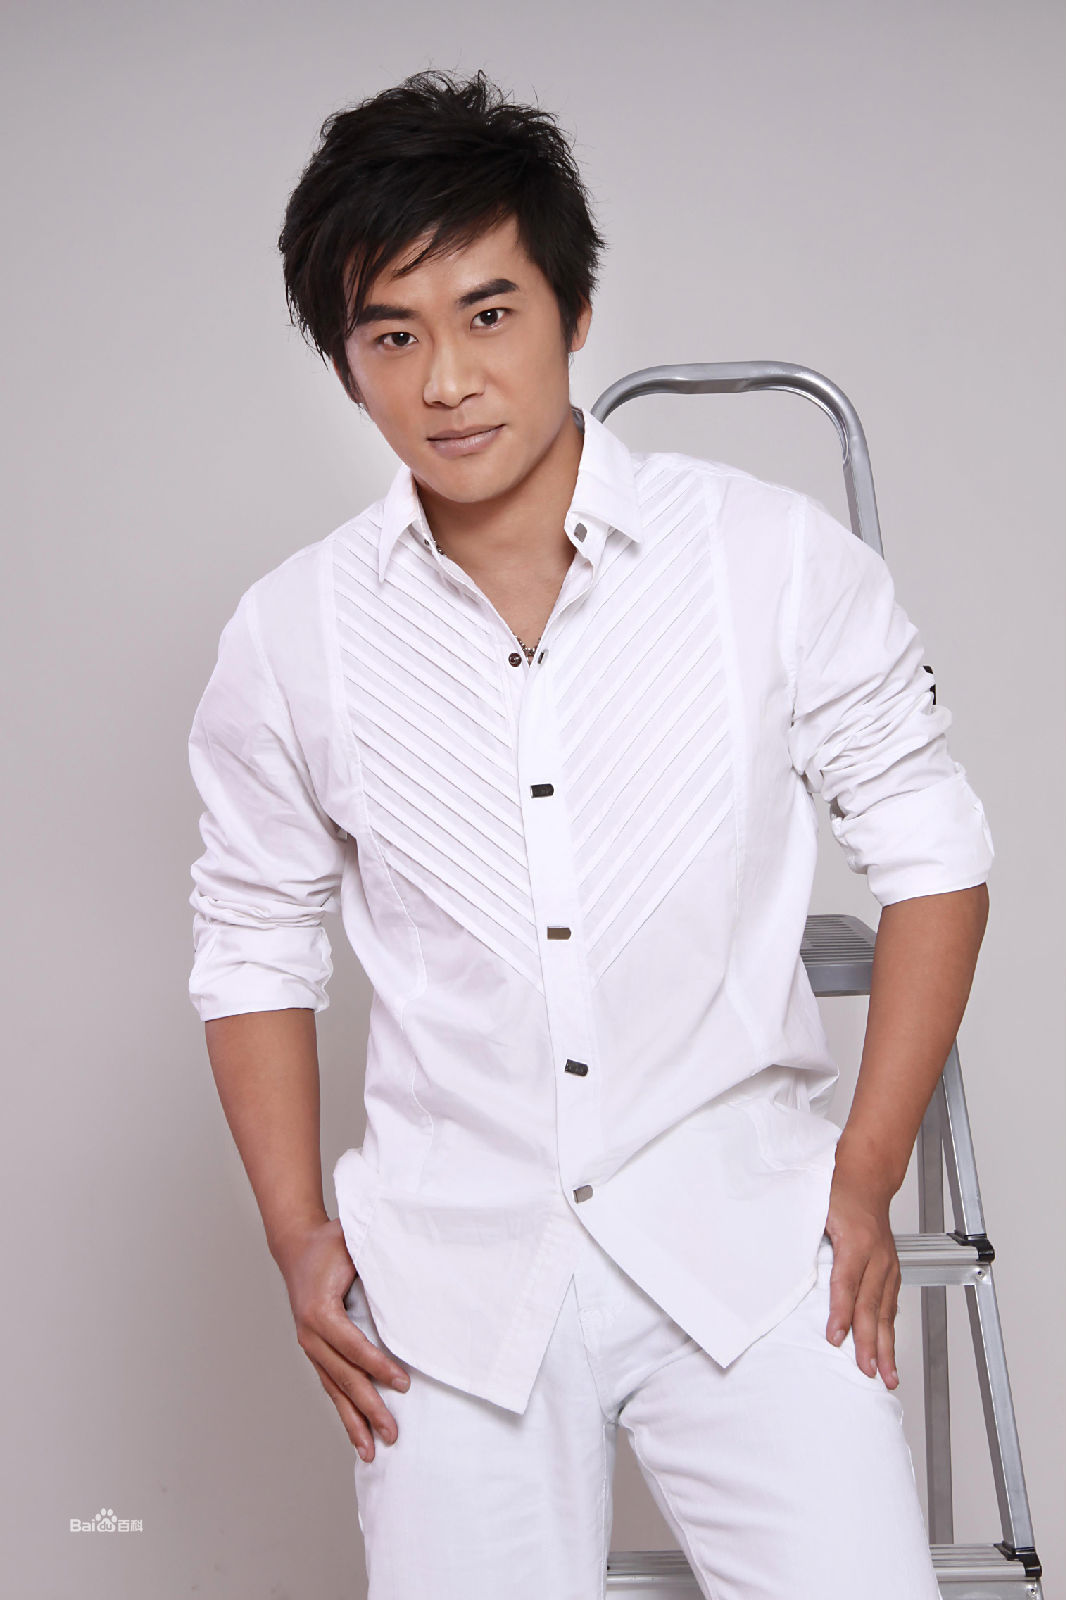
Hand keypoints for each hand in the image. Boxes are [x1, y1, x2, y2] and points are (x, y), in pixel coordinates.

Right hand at [273, 1216, 409, 1460]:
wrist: (297, 1246)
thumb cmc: (331, 1243)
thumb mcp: (353, 1242)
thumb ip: (376, 1259)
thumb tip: (409, 1270)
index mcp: (319, 1310)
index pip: (353, 1345)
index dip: (378, 1366)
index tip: (404, 1384)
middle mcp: (310, 1334)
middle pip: (343, 1377)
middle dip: (369, 1407)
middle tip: (393, 1433)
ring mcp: (309, 1346)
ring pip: (334, 1389)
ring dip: (354, 1421)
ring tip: (371, 1453)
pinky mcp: (314, 1351)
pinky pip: (330, 1385)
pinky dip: (343, 1410)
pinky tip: (356, 1432)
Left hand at [823, 1155, 901, 1390]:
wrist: (867, 1178)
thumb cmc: (838, 1191)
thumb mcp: (816, 1208)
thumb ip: (804, 1238)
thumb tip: (786, 1269)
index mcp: (856, 1241)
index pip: (846, 1283)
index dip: (840, 1312)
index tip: (834, 1338)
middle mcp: (877, 1256)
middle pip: (871, 1304)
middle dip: (869, 1342)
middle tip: (866, 1370)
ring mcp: (888, 1264)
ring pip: (886, 1311)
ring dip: (886, 1344)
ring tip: (887, 1374)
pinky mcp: (892, 1269)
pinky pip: (891, 1304)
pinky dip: (890, 1329)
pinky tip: (888, 1347)